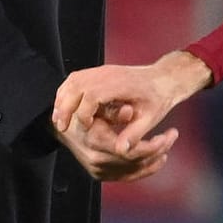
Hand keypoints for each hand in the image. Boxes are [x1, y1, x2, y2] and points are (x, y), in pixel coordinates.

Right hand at [52, 50, 212, 155]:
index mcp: (121, 83)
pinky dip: (66, 93)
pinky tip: (64, 109)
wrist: (164, 79)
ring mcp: (102, 71)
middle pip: (76, 85)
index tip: (86, 127)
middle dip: (65, 107)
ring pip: (73, 81)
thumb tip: (122, 150)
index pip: (93, 95)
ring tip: (59, 120)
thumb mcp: (151, 117)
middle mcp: (108, 74)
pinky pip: (75, 80)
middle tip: (60, 127)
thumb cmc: (158, 98)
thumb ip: (135, 133)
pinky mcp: (99, 73)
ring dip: (62, 100)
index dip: (85, 113)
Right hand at [53, 106, 177, 181]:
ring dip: (153, 159)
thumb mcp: (105, 101)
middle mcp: (93, 156)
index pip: (131, 150)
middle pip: (133, 161)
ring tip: (169, 142)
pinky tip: (160, 157)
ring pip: (131, 170)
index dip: (154, 145)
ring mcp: (94, 167)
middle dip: (157, 150)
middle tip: (174, 134)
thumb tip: (127, 113)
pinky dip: (144, 168)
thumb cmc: (90, 103)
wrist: (71, 115)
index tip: (172, 131)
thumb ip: (115, 109)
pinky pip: (125, 176)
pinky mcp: (97, 172)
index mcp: (94, 137)